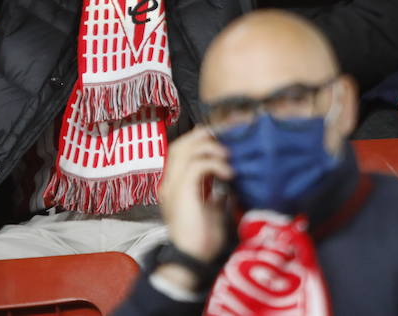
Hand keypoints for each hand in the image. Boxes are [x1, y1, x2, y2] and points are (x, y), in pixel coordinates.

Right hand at [154, 127, 232, 293]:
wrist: (192, 258)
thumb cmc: (202, 240)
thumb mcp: (211, 211)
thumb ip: (214, 195)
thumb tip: (227, 187)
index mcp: (174, 187)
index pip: (179, 152)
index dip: (195, 141)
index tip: (216, 139)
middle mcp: (169, 183)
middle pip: (179, 146)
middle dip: (200, 137)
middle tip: (222, 139)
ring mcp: (173, 186)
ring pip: (185, 150)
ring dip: (209, 148)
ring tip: (227, 155)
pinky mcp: (182, 191)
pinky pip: (197, 165)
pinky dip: (214, 163)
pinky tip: (228, 172)